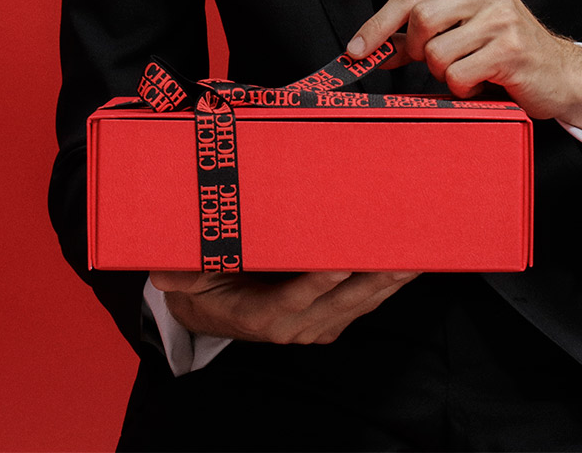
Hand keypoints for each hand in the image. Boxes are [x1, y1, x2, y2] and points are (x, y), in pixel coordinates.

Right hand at [147, 267, 418, 345]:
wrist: (210, 312)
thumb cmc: (203, 283)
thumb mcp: (187, 277)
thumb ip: (182, 275)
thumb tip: (163, 273)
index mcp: (258, 316)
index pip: (291, 300)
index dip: (315, 284)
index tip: (340, 264)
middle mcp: (291, 328)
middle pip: (338, 303)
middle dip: (372, 279)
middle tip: (400, 252)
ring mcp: (314, 328)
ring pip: (358, 305)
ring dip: (389, 282)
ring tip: (417, 254)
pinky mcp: (329, 322)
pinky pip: (362, 305)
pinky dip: (386, 286)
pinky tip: (409, 265)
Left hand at [346, 0, 581, 137]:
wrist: (560, 73)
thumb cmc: (505, 51)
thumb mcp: (464, 29)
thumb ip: (420, 31)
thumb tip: (369, 48)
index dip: (377, 25)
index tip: (355, 51)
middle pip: (419, 19)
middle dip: (416, 52)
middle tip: (434, 64)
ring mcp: (502, 17)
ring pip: (436, 53)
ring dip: (444, 74)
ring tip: (470, 71)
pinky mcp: (510, 49)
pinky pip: (458, 75)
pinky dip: (463, 88)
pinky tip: (484, 82)